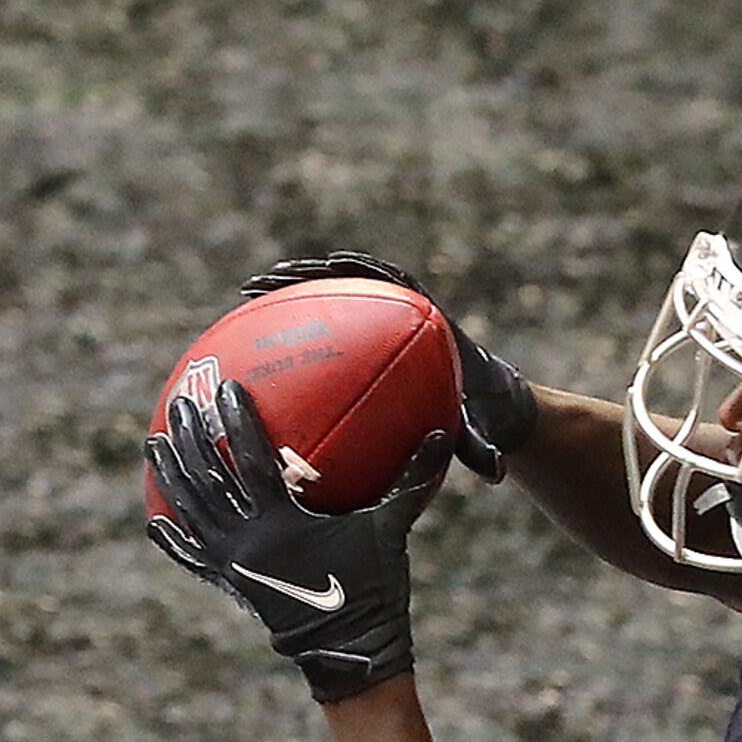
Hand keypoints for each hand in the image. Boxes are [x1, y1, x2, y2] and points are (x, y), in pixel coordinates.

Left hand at [145, 379, 452, 704]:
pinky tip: (155, 521)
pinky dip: (174, 540)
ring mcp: (234, 566)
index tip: (225, 387)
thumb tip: (441, 434)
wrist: (351, 658)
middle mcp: (248, 542)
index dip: (237, 422)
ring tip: (153, 443)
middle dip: (190, 439)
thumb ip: (410, 481)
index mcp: (282, 523)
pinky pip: (195, 560)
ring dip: (170, 477)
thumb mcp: (390, 531)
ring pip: (191, 513)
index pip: (251, 461)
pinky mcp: (233, 588)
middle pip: (208, 481)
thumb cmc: (374, 591)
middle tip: (178, 402)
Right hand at [242, 250, 537, 479]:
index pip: (387, 282)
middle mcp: (393, 315)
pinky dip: (292, 335)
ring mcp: (371, 328)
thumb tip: (495, 474)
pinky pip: (319, 333)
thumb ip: (482, 447)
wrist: (481, 408)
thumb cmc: (481, 414)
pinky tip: (257, 349)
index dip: (359, 272)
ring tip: (245, 300)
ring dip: (285, 297)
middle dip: (305, 277)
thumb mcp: (478, 432)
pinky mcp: (358, 343)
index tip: (331, 266)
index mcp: (423, 321)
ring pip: (322, 302)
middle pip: (343, 283)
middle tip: (268, 281)